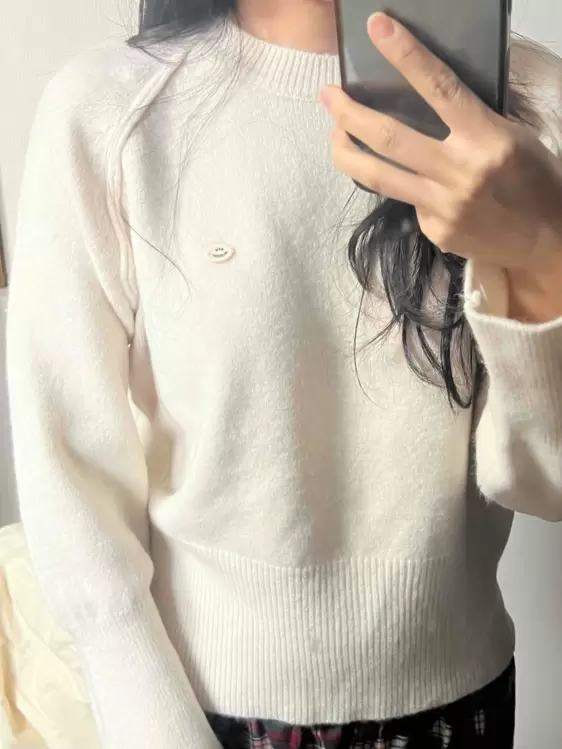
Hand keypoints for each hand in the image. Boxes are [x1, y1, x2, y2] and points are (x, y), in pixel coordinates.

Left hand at [321, 13, 561, 319]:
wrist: (547, 238)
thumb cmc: (532, 179)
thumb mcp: (512, 137)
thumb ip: (470, 121)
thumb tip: (427, 98)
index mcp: (486, 138)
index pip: (439, 88)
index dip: (406, 55)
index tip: (377, 28)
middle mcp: (460, 172)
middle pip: (389, 138)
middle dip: (349, 114)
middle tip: (328, 95)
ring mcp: (443, 206)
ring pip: (378, 176)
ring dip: (346, 152)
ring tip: (333, 135)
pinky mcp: (434, 231)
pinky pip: (405, 201)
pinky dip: (398, 185)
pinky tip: (405, 182)